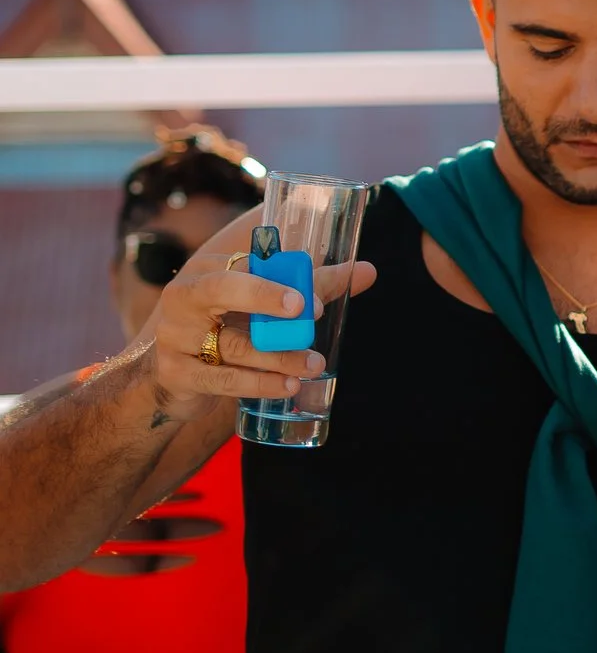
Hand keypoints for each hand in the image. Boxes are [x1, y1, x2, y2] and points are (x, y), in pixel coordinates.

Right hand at [148, 241, 375, 422]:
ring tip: (313, 365)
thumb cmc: (228, 328)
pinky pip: (223, 379)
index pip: (245, 266)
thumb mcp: (264, 307)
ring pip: (233, 344)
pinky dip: (258, 383)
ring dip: (278, 356)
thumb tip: (366, 271)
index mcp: (208, 271)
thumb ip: (313, 287)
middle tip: (304, 311)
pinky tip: (287, 387)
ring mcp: (176, 336)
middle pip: (222, 290)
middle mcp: (185, 298)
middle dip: (263, 298)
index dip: (280, 281)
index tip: (312, 303)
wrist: (174, 376)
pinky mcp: (177, 373)